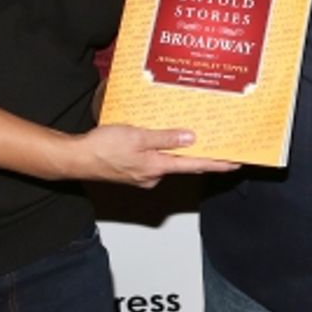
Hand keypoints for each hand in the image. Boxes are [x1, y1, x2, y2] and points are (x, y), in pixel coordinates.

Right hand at [65, 125, 239, 188]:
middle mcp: (153, 175)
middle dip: (204, 157)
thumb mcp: (137, 136)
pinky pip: (155, 161)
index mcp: (157, 167)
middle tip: (224, 148)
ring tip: (197, 138)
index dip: (218, 164)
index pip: (196, 166)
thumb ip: (164, 138)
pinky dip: (164, 152)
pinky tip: (165, 140)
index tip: (236, 163)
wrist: (74, 159)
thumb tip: (190, 138)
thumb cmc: (102, 148)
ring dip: (182, 153)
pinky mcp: (133, 171)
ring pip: (169, 162)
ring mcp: (143, 175)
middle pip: (186, 165)